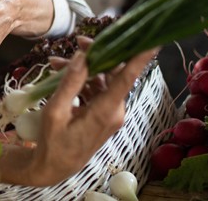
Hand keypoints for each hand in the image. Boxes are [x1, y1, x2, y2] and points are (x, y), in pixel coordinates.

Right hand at [0, 48, 159, 186]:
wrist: (55, 167)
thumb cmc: (54, 142)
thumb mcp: (55, 112)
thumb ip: (70, 82)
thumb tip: (82, 56)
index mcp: (105, 111)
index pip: (127, 78)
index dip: (141, 57)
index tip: (153, 40)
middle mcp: (115, 111)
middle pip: (113, 73)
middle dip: (96, 54)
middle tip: (77, 42)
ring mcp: (111, 113)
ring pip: (103, 79)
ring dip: (83, 68)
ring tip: (56, 63)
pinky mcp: (105, 113)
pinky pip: (98, 89)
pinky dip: (82, 80)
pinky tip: (62, 73)